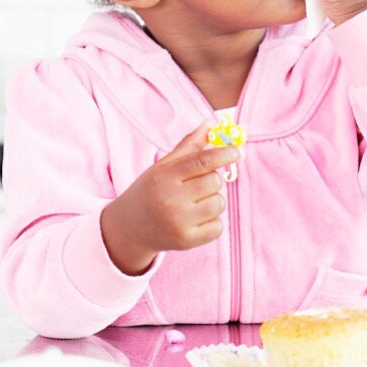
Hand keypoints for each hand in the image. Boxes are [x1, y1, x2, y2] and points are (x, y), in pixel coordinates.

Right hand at [100, 121, 239, 274]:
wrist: (129, 228)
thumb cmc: (150, 192)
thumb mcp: (162, 167)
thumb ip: (188, 146)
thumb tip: (211, 125)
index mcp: (163, 177)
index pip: (202, 161)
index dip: (224, 154)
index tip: (236, 151)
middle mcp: (170, 200)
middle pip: (214, 182)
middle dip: (213, 180)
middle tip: (199, 184)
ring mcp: (178, 223)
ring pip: (219, 204)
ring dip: (213, 201)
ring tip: (195, 203)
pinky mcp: (186, 241)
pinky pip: (218, 227)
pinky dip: (212, 222)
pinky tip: (195, 220)